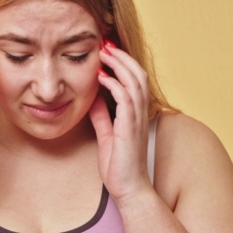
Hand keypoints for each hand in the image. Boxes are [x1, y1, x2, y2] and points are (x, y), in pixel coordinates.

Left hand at [88, 39, 153, 202]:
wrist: (129, 189)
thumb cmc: (119, 166)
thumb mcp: (107, 135)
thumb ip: (102, 115)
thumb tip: (93, 98)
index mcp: (136, 113)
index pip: (134, 80)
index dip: (123, 63)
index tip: (107, 51)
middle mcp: (140, 112)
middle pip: (137, 74)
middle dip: (122, 56)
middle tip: (105, 44)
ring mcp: (137, 118)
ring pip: (134, 81)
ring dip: (119, 64)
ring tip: (104, 52)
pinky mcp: (130, 126)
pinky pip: (125, 97)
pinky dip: (114, 84)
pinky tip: (101, 76)